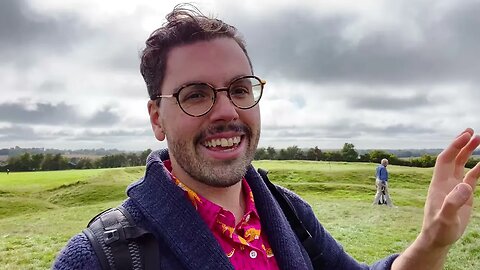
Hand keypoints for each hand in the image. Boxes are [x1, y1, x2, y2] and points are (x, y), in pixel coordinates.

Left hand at [420, 128, 479, 247]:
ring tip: (479, 139)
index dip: (454, 146)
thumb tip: (464, 187)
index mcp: (439, 184)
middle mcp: (445, 182)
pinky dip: (477, 168)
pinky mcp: (461, 195)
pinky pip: (470, 177)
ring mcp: (453, 187)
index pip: (445, 159)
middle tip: (473, 131)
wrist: (438, 239)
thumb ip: (453, 203)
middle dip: (461, 144)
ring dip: (468, 152)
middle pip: (453, 157)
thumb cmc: (438, 230)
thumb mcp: (445, 218)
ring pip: (461, 164)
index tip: (466, 135)